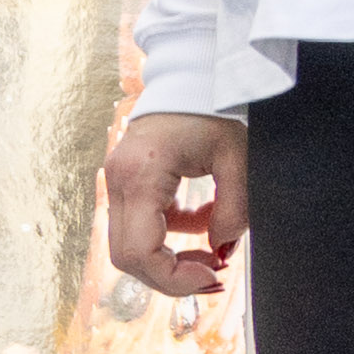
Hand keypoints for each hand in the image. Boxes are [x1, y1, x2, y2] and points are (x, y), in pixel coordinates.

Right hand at [104, 109, 247, 298]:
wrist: (192, 75)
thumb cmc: (213, 107)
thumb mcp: (236, 158)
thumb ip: (234, 209)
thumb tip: (223, 249)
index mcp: (142, 176)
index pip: (140, 252)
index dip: (174, 278)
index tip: (212, 277)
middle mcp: (119, 182)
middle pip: (127, 257)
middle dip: (170, 276)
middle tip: (213, 275)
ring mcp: (117, 182)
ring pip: (130, 246)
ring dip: (170, 258)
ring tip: (214, 250)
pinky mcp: (127, 183)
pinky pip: (140, 225)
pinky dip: (171, 236)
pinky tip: (204, 223)